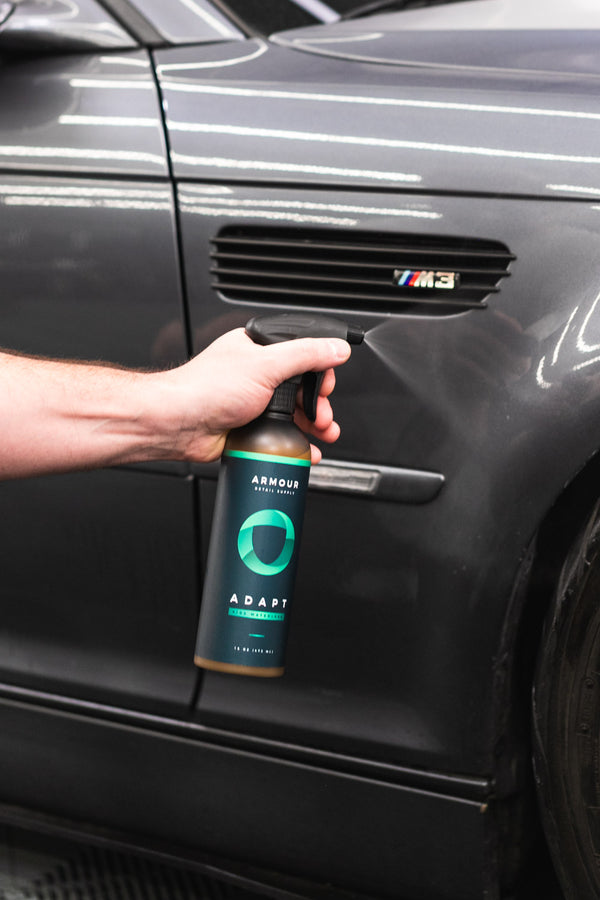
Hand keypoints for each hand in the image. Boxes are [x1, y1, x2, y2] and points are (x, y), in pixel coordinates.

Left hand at [153, 328, 351, 463]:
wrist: (177, 424)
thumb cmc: (206, 389)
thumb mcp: (265, 364)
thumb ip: (306, 354)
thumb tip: (336, 348)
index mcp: (257, 349)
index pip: (301, 356)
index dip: (319, 374)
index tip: (325, 388)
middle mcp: (255, 374)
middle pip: (301, 389)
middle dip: (319, 405)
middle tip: (323, 417)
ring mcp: (252, 403)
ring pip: (293, 415)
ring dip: (313, 426)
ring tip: (324, 434)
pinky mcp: (248, 429)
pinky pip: (280, 437)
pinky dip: (296, 445)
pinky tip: (306, 450)